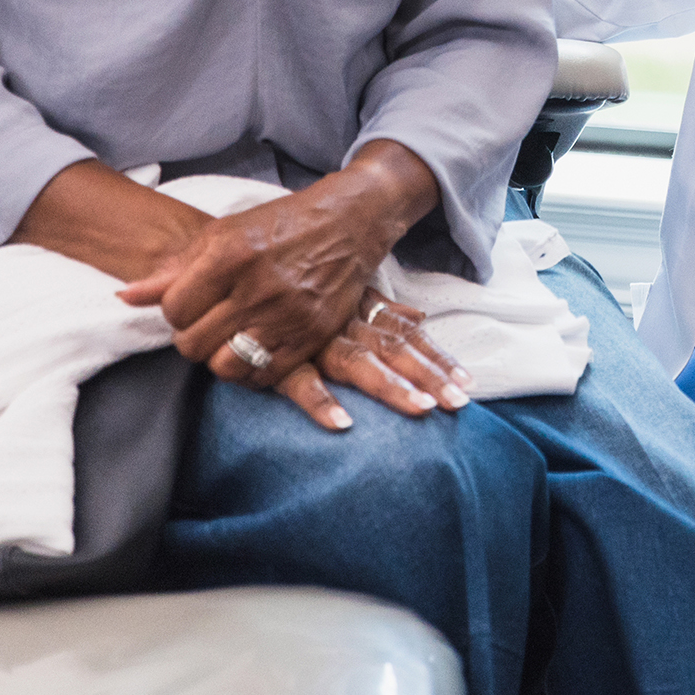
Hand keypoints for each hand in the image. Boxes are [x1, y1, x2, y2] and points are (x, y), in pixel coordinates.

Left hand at [115, 140, 441, 392]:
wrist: (350, 222)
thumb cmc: (280, 225)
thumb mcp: (223, 233)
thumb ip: (173, 270)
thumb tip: (125, 298)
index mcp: (230, 254)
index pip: (174, 309)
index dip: (176, 311)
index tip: (192, 302)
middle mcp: (258, 286)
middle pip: (193, 344)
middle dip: (192, 337)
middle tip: (208, 323)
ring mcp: (288, 314)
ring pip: (225, 367)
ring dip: (219, 358)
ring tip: (228, 340)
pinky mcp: (312, 335)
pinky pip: (264, 376)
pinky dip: (251, 371)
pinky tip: (252, 350)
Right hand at [260, 293, 474, 432]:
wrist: (225, 271)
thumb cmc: (287, 284)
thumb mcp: (338, 290)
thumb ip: (377, 306)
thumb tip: (418, 316)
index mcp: (356, 310)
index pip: (406, 336)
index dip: (437, 358)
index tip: (469, 382)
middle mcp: (340, 323)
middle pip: (393, 351)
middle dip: (428, 376)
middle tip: (459, 402)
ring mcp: (310, 339)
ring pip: (358, 363)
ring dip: (390, 386)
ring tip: (421, 409)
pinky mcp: (274, 357)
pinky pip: (298, 381)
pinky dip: (320, 401)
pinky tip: (342, 423)